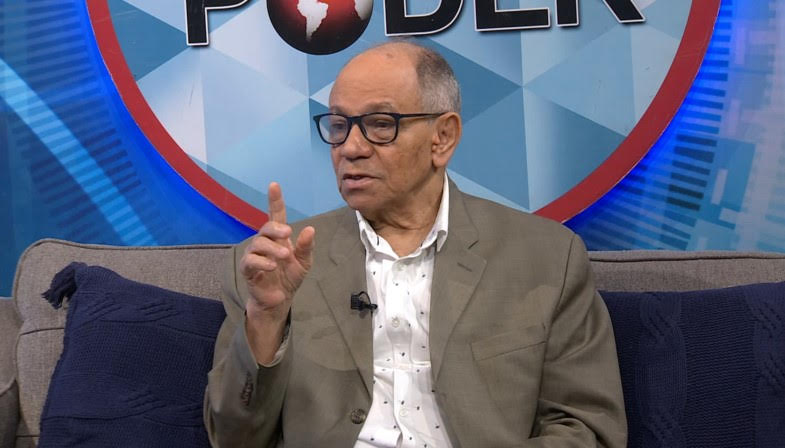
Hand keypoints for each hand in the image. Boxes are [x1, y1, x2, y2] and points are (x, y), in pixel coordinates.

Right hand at [241, 183, 314, 361]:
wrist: (279, 301)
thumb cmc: (290, 277)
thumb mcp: (304, 262)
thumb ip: (306, 246)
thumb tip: (310, 229)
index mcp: (279, 238)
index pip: (276, 215)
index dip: (275, 200)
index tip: (274, 185)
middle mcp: (265, 243)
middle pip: (266, 228)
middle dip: (275, 229)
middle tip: (287, 234)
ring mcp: (255, 255)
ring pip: (258, 243)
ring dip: (272, 249)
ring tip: (284, 258)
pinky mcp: (248, 269)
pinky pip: (251, 261)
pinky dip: (262, 262)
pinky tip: (272, 266)